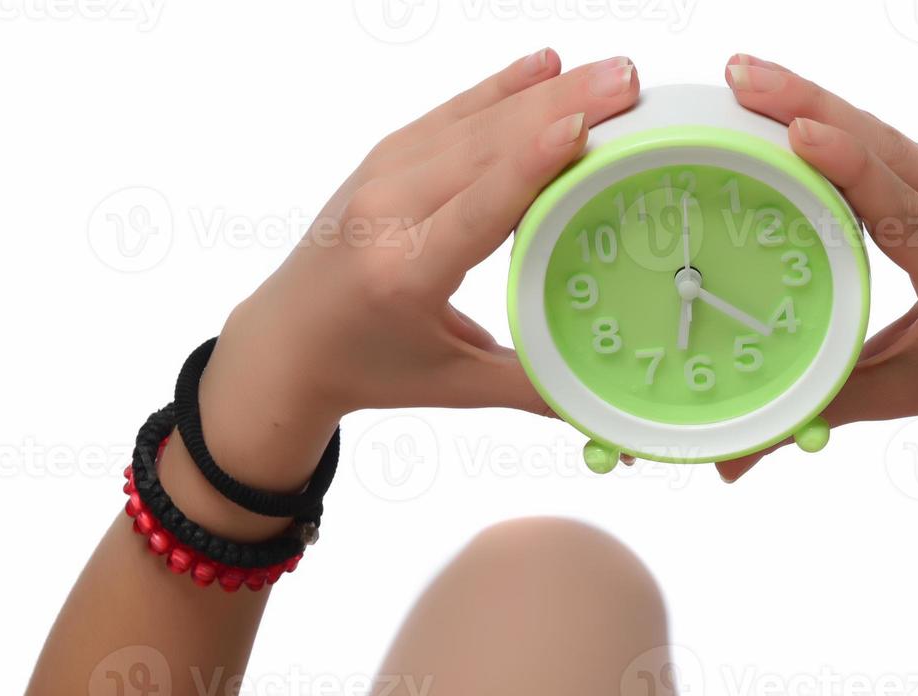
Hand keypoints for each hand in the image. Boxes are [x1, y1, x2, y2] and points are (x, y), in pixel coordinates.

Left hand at [198, 51, 640, 468]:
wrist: (285, 344)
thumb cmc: (370, 367)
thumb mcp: (455, 385)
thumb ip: (534, 388)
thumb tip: (608, 408)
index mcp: (405, 274)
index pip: (476, 209)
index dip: (530, 164)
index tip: (581, 127)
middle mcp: (388, 212)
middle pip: (485, 147)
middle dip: (563, 106)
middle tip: (631, 82)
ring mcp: (382, 176)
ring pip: (474, 120)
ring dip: (547, 90)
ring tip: (614, 73)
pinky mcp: (385, 157)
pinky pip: (453, 112)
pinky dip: (502, 87)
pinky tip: (546, 65)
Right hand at [717, 55, 917, 481]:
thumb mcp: (893, 398)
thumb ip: (812, 415)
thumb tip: (728, 468)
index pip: (901, 211)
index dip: (848, 167)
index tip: (797, 130)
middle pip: (888, 147)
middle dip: (810, 103)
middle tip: (739, 78)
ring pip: (887, 132)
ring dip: (818, 99)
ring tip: (748, 79)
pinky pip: (891, 140)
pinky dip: (840, 119)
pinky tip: (789, 103)